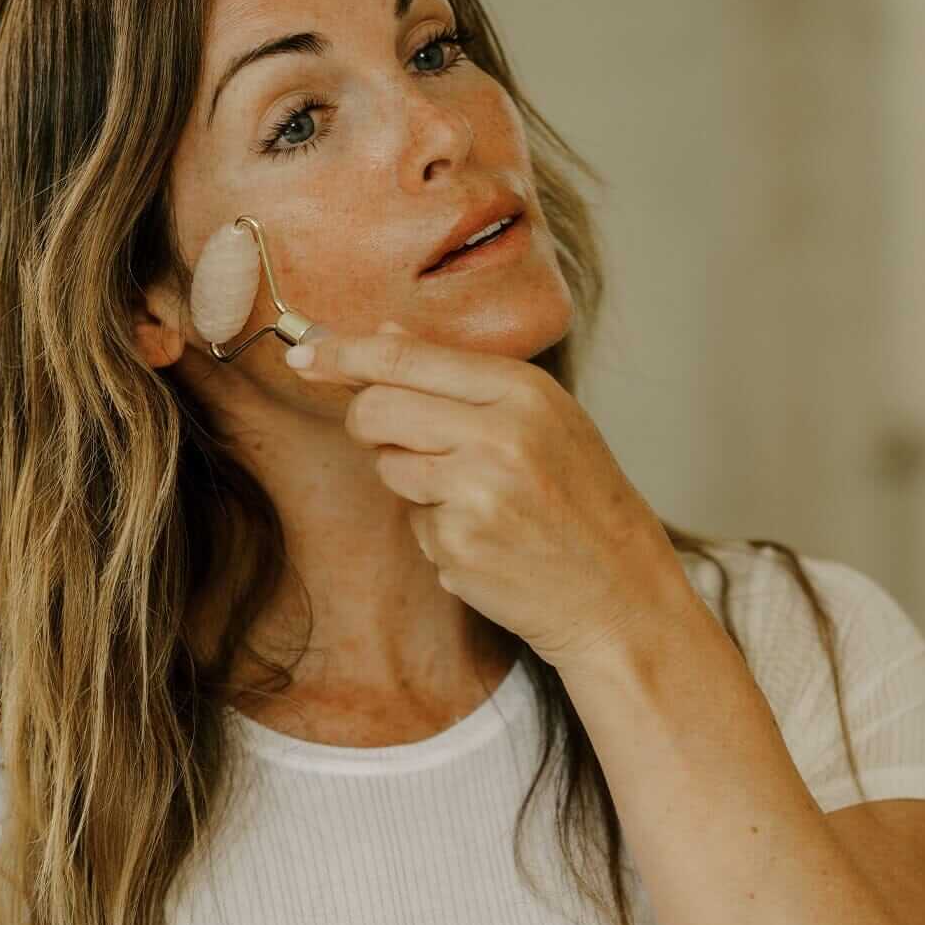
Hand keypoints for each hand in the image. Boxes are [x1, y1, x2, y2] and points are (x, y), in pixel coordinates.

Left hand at [284, 318, 677, 670]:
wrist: (619, 592)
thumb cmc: (580, 499)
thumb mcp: (541, 418)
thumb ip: (457, 375)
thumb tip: (383, 332)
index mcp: (522, 391)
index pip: (404, 358)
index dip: (343, 355)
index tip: (305, 356)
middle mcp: (498, 435)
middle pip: (376, 410)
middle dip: (370, 424)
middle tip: (401, 441)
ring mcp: (475, 493)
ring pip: (388, 468)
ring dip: (413, 482)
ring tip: (477, 499)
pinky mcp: (457, 545)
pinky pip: (412, 523)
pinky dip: (437, 531)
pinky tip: (487, 540)